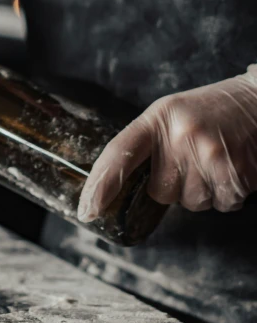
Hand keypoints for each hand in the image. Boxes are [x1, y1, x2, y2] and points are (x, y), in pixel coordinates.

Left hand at [78, 66, 256, 221]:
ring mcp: (208, 153)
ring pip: (191, 203)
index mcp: (157, 120)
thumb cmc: (211, 111)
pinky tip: (231, 169)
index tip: (87, 210)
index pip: (118, 155)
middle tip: (194, 158)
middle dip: (175, 185)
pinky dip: (227, 194)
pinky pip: (221, 204)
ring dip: (203, 191)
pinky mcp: (236, 171)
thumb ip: (147, 146)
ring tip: (216, 160)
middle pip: (160, 192)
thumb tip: (117, 188)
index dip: (99, 186)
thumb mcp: (170, 116)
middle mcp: (179, 136)